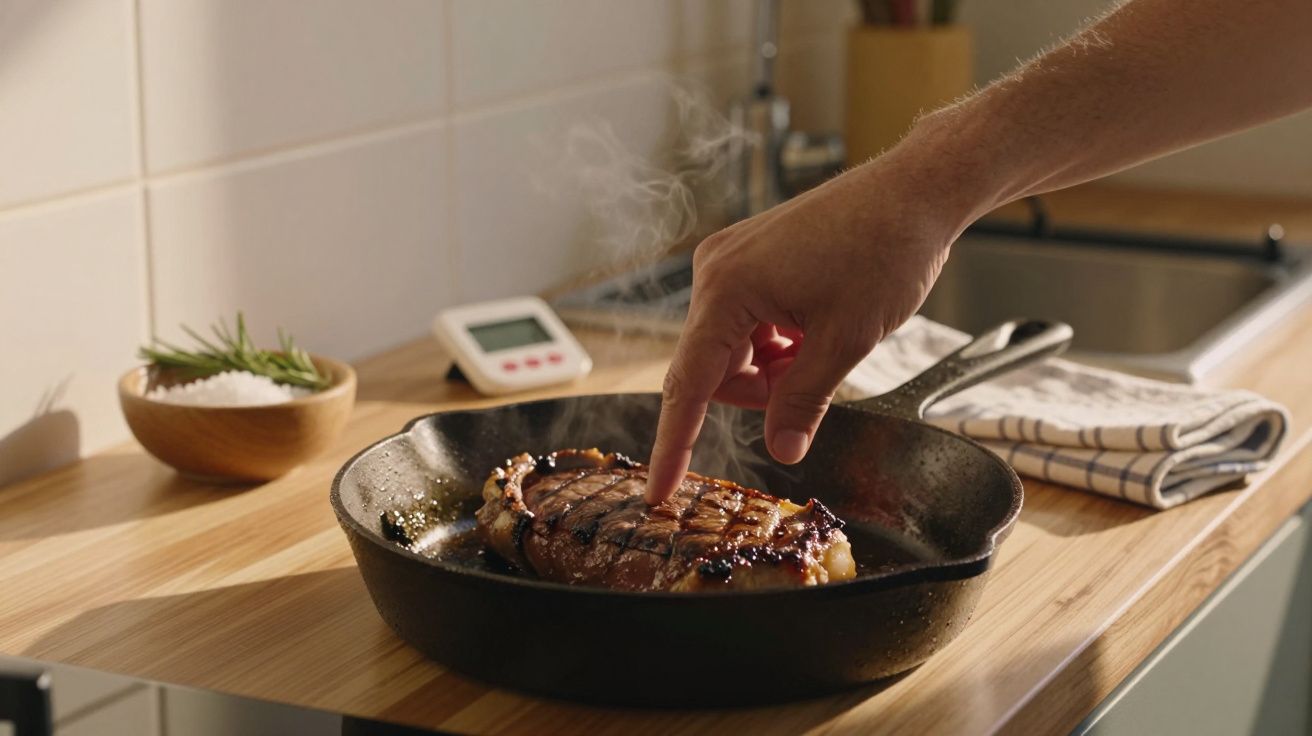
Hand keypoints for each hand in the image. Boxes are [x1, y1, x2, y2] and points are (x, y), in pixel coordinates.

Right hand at [644, 146, 983, 503]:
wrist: (914, 193)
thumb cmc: (884, 252)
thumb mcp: (845, 340)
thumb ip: (802, 402)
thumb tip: (781, 451)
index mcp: (727, 289)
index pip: (688, 385)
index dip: (674, 444)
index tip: (659, 491)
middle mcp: (715, 271)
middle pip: (714, 370)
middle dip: (761, 391)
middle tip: (815, 378)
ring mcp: (730, 262)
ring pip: (733, 351)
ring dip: (773, 368)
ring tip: (823, 343)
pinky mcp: (748, 259)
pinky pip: (746, 324)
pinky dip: (777, 343)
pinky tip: (815, 326)